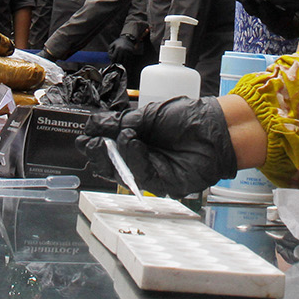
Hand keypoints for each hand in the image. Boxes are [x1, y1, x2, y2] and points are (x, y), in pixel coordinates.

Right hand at [78, 96, 237, 196]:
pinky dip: (133, 157)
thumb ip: (121, 121)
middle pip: (111, 165)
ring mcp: (151, 172)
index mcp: (135, 142)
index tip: (84, 136)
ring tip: (109, 139)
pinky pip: (141, 174)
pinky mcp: (163, 183)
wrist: (214, 127)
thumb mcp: (149, 114)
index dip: (95, 143)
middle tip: (90, 143)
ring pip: (123, 173)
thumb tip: (94, 124)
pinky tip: (130, 140)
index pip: (109, 147)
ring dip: (112, 155)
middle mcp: (140, 159)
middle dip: (98, 154)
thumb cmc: (188, 118)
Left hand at [107, 33, 143, 65]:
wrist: (128, 38)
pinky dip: (127, 63)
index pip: (114, 57)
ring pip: (125, 62)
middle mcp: (123, 50)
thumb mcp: (112, 44)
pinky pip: (129, 60)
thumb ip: (110, 51)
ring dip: (122, 65)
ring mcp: (128, 52)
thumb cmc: (119, 42)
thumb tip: (110, 59)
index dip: (112, 61)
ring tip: (120, 66)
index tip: (112, 64)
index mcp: (118, 48)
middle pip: (119, 60)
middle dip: (116, 64)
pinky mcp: (132, 53)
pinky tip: (125, 65)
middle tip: (115, 66)